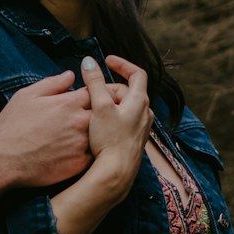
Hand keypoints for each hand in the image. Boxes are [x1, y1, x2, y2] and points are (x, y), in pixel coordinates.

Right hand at [0, 70, 91, 188]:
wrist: (2, 159)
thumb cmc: (12, 126)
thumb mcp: (27, 96)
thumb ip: (52, 84)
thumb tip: (70, 75)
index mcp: (68, 103)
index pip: (96, 92)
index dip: (96, 95)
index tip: (91, 100)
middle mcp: (79, 122)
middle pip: (102, 114)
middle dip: (100, 115)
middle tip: (96, 120)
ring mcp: (81, 144)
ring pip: (100, 136)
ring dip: (97, 135)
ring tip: (89, 138)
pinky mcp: (79, 164)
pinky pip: (93, 156)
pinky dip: (89, 154)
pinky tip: (78, 154)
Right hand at [81, 56, 152, 198]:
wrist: (117, 172)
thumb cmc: (110, 139)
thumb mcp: (99, 106)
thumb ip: (94, 82)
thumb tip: (88, 62)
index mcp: (140, 101)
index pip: (137, 73)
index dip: (122, 64)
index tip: (107, 61)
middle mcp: (145, 113)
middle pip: (128, 91)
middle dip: (109, 88)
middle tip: (91, 93)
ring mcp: (141, 128)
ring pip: (125, 107)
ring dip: (110, 103)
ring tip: (93, 109)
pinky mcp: (133, 140)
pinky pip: (123, 121)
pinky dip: (111, 117)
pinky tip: (97, 127)